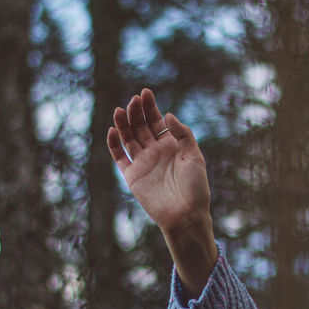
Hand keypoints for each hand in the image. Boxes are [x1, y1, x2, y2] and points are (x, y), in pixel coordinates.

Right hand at [107, 89, 211, 237]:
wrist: (186, 215)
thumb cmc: (195, 188)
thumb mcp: (194, 157)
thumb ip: (182, 134)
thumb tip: (167, 115)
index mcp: (171, 146)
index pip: (157, 121)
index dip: (150, 107)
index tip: (145, 93)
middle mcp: (156, 152)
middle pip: (141, 126)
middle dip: (136, 112)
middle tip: (133, 100)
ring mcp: (143, 163)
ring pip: (129, 138)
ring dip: (123, 123)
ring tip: (119, 110)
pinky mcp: (132, 176)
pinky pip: (120, 157)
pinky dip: (114, 144)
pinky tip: (112, 130)